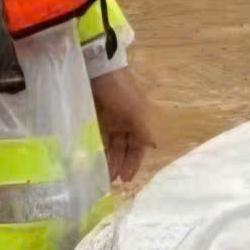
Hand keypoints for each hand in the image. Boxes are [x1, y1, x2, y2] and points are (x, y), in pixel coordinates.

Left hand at [90, 67, 155, 184]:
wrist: (99, 68)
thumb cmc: (120, 90)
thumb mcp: (134, 112)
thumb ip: (142, 132)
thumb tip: (153, 147)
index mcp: (139, 120)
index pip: (139, 147)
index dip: (134, 163)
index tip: (127, 179)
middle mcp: (128, 121)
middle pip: (125, 148)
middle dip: (120, 164)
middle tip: (112, 181)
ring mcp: (113, 118)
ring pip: (113, 144)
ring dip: (110, 159)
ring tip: (103, 175)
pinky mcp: (98, 115)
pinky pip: (101, 136)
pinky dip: (100, 148)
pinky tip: (96, 158)